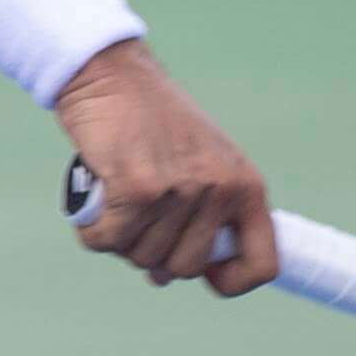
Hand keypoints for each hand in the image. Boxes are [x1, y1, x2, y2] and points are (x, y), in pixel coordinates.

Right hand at [55, 42, 281, 294]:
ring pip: (142, 256)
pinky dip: (92, 230)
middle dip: (152, 252)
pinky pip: (108, 241)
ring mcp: (181, 190)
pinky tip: (92, 204)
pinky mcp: (138, 189)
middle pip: (185, 268)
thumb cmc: (147, 121)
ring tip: (114, 198)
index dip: (232, 281)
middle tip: (135, 215)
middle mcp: (220, 189)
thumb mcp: (195, 165)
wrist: (110, 74)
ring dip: (118, 237)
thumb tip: (163, 277)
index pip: (263, 264)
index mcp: (246, 185)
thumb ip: (193, 218)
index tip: (205, 275)